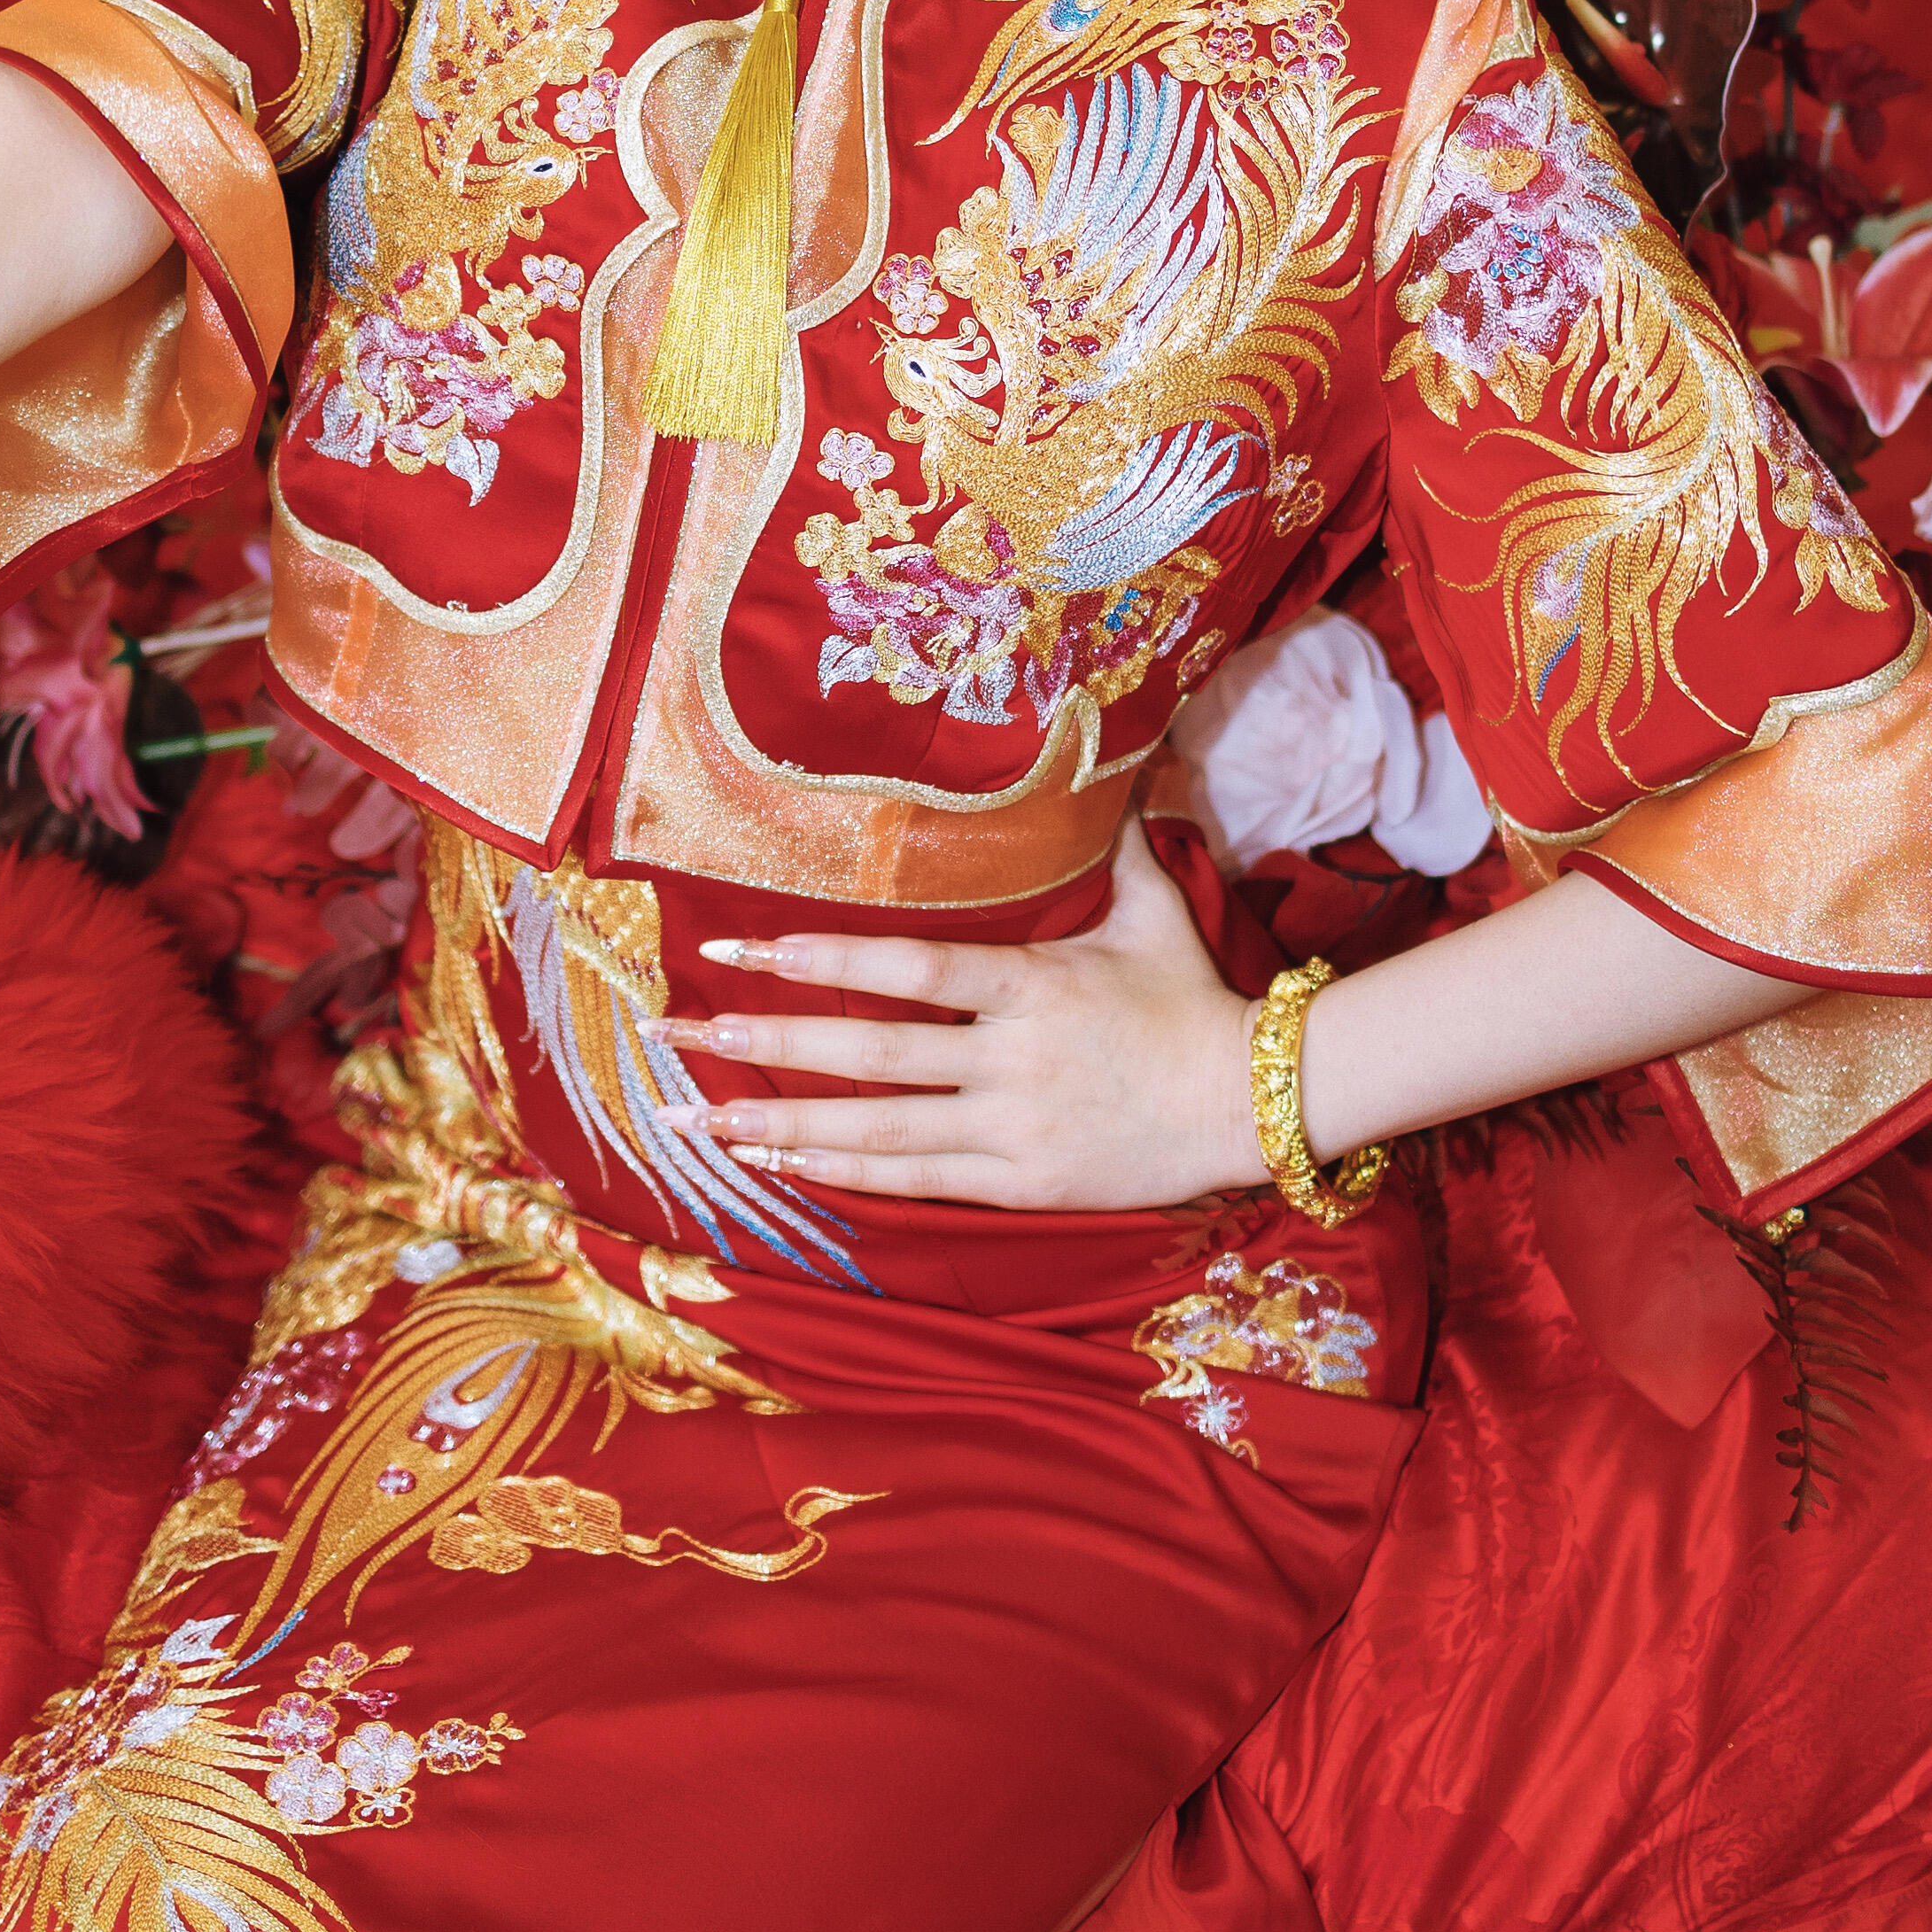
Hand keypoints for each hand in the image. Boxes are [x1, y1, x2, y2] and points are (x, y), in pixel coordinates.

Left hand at [688, 818, 1263, 1216]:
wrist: (1255, 1102)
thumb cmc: (1194, 999)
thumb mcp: (1153, 910)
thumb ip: (1119, 837)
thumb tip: (1117, 746)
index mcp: (1032, 986)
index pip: (908, 967)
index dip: (820, 957)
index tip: (739, 945)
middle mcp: (1010, 1061)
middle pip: (869, 1055)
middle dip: (764, 1042)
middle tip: (676, 1034)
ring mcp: (1011, 1129)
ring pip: (877, 1131)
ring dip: (781, 1124)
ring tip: (699, 1117)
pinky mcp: (1021, 1185)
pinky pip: (915, 1182)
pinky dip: (843, 1175)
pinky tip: (780, 1164)